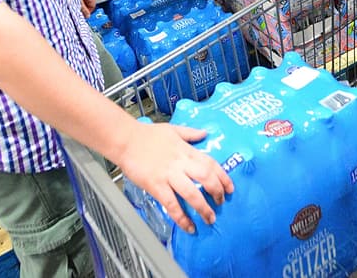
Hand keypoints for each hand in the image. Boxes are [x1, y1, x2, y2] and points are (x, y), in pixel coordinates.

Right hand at [116, 122, 232, 232]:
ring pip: (192, 193)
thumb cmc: (147, 134)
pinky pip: (172, 204)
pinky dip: (181, 217)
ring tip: (209, 219)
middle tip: (221, 203)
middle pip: (206, 177)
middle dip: (217, 192)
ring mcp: (169, 175)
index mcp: (186, 150)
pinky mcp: (156, 185)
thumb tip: (205, 134)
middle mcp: (181, 163)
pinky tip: (188, 226)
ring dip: (203, 208)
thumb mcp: (172, 129)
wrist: (126, 140)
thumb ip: (190, 133)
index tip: (230, 188)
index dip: (223, 177)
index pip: (211, 163)